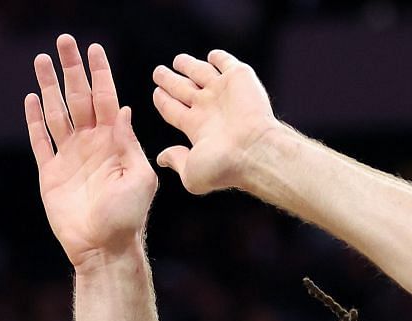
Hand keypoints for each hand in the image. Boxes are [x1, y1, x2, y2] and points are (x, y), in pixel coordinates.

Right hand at [27, 35, 156, 267]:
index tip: (93, 48)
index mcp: (114, 142)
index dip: (99, 73)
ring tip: (41, 60)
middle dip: (71, 69)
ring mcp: (69, 157)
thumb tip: (123, 108)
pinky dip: (34, 121)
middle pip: (78, 97)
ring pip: (57, 113)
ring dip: (50, 86)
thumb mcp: (140, 179)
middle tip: (64, 40)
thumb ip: (129, 144)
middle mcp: (91, 144)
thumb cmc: (128, 218)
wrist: (103, 249)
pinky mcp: (50, 174)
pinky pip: (40, 141)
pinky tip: (32, 99)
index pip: (105, 98)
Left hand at [150, 50, 283, 193]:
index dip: (163, 101)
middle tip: (158, 73)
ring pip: (201, 73)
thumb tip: (162, 159)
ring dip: (188, 65)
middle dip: (170, 81)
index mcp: (197, 127)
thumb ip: (176, 161)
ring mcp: (223, 92)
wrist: (254, 150)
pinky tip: (211, 56)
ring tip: (177, 61)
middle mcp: (209, 108)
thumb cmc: (225, 166)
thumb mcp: (191, 172)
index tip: (156, 92)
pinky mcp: (239, 78)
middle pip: (183, 89)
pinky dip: (219, 57)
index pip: (174, 110)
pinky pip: (226, 63)